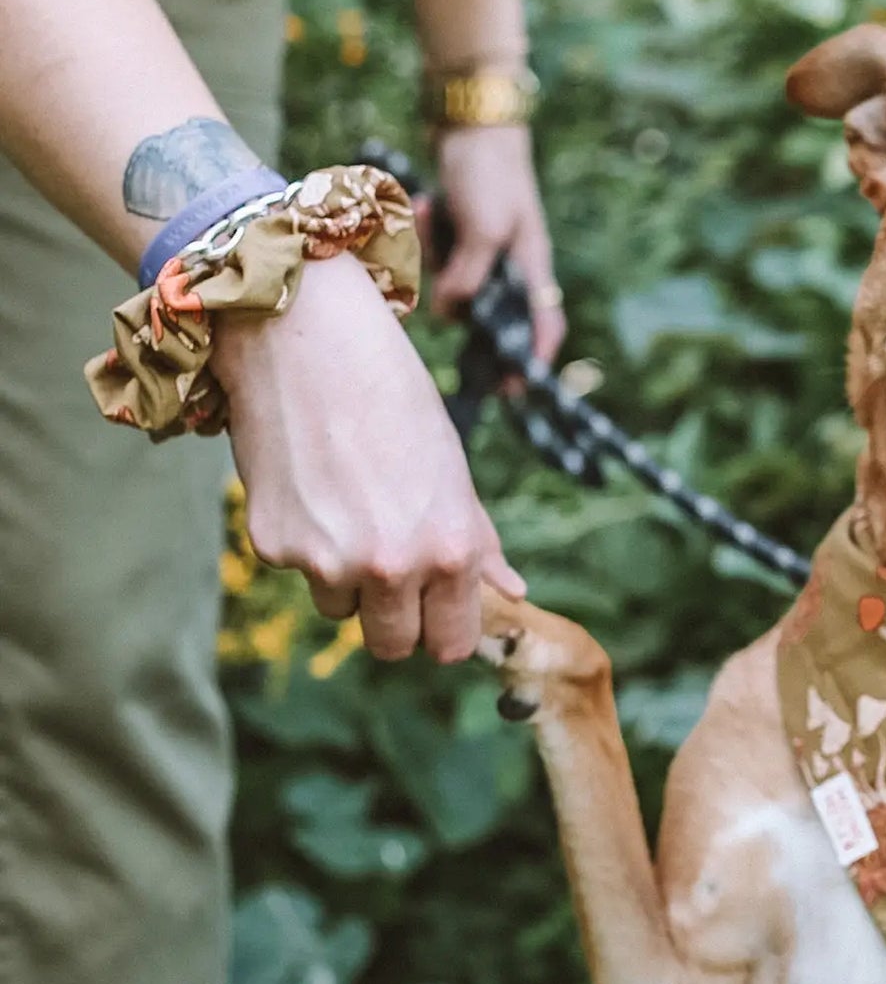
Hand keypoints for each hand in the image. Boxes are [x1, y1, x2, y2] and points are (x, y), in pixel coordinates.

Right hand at [214, 252, 524, 662]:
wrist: (307, 337)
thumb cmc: (394, 396)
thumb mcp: (452, 468)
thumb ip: (478, 540)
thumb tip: (513, 591)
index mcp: (450, 550)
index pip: (451, 645)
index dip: (442, 631)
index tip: (434, 613)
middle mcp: (392, 566)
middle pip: (393, 646)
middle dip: (393, 620)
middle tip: (388, 571)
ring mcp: (328, 561)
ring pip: (340, 609)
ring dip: (345, 578)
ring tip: (347, 506)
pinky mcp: (274, 546)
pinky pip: (297, 571)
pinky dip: (303, 542)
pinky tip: (310, 484)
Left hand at [430, 124, 564, 362]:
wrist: (470, 121)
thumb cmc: (490, 174)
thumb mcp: (485, 231)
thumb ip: (469, 278)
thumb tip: (451, 315)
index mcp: (531, 268)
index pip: (542, 327)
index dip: (533, 361)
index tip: (516, 391)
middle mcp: (509, 265)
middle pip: (489, 313)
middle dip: (463, 311)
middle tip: (444, 323)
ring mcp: (482, 249)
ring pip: (453, 283)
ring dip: (433, 258)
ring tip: (430, 214)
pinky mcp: (457, 233)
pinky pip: (435, 255)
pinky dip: (424, 236)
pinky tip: (424, 205)